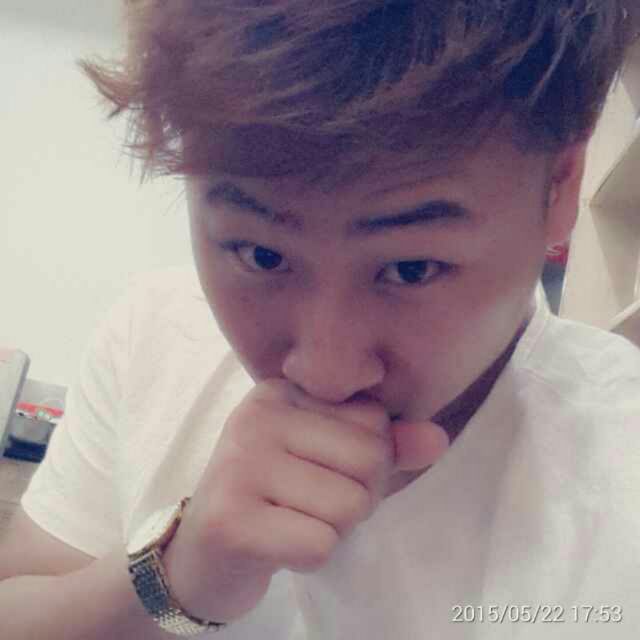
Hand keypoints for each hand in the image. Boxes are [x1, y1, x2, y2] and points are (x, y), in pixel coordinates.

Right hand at [162, 378, 448, 622]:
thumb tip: (438, 438)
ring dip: (334, 529)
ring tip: (294, 522)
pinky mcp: (232, 519)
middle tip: (314, 506)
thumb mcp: (330, 462)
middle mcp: (257, 415)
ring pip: (349, 506)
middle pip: (369, 460)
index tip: (325, 473)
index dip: (370, 461)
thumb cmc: (276, 498)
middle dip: (359, 498)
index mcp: (282, 391)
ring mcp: (239, 464)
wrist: (203, 554)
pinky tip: (278, 546)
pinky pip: (320, 544)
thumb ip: (385, 446)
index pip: (374, 420)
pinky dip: (312, 556)